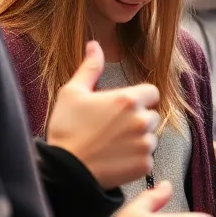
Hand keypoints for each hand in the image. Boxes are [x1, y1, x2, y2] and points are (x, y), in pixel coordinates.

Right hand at [47, 41, 160, 189]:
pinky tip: (115, 159)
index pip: (152, 92)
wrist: (62, 171)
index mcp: (128, 99)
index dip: (139, 98)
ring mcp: (145, 144)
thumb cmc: (66, 129)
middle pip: (152, 115)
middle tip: (113, 129)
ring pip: (151, 137)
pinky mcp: (144, 165)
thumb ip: (90, 68)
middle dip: (138, 120)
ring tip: (113, 145)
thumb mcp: (72, 93)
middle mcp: (141, 120)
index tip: (123, 108)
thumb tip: (94, 45)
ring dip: (138, 140)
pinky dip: (135, 160)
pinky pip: (147, 159)